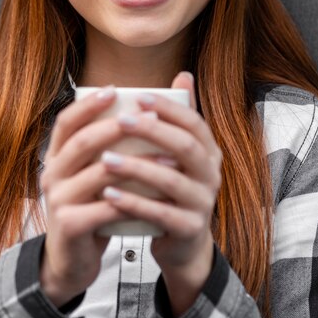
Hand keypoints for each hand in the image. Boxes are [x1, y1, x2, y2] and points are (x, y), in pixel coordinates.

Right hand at [39, 86, 144, 306]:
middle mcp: (51, 174)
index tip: (114, 90)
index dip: (88, 105)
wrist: (70, 260)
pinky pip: (105, 207)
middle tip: (148, 117)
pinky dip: (132, 199)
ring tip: (168, 157)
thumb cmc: (88, 207)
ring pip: (98, 174)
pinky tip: (156, 194)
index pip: (66, 122)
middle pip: (82, 142)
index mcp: (55, 156)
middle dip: (116, 127)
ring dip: (135, 163)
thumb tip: (136, 112)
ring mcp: (58, 200)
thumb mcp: (90, 174)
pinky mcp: (70, 225)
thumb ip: (104, 148)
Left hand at [99, 72, 221, 316]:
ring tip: (106, 159)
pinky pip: (160, 214)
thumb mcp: (179, 153)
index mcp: (209, 151)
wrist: (183, 242)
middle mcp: (211, 174)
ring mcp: (202, 203)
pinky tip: (108, 193)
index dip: (169, 108)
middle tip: (121, 121)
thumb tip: (184, 74)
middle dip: (153, 131)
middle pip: (186, 147)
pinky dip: (133, 203)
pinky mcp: (189, 229)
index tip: (139, 97)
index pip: (194, 122)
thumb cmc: (173, 187)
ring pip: (171, 181)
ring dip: (137, 168)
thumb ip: (179, 117)